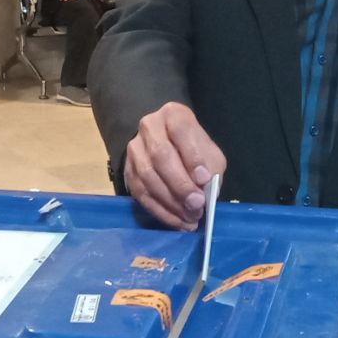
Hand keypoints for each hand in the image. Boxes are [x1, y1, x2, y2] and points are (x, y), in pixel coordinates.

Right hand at [124, 102, 226, 230]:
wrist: (167, 145)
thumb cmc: (193, 148)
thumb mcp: (209, 151)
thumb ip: (210, 167)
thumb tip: (203, 190)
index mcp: (173, 115)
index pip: (181, 131)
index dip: (192, 156)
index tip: (204, 179)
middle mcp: (149, 128)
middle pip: (161, 156)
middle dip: (180, 185)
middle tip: (197, 205)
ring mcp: (134, 149)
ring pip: (148, 177)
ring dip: (171, 202)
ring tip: (190, 218)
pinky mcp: (128, 171)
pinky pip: (141, 194)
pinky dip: (160, 211)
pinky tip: (177, 222)